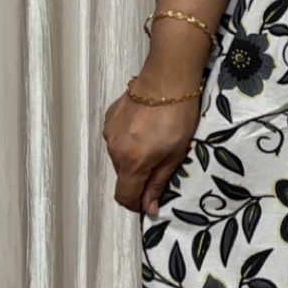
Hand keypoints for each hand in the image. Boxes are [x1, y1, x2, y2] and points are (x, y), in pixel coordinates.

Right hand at [102, 91, 201, 217]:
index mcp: (132, 162)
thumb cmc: (179, 117)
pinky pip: (116, 139)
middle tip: (161, 161)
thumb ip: (158, 182)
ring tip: (154, 140)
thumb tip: (149, 208)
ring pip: (119, 157)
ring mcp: (109, 132)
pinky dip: (128, 140)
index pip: (124, 196)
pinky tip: (144, 127)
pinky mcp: (109, 118)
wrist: (167, 78)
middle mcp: (114, 150)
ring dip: (133, 157)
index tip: (150, 199)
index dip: (136, 203)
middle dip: (139, 177)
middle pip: (123, 176)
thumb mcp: (175, 154)